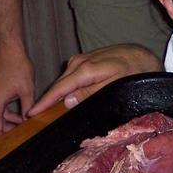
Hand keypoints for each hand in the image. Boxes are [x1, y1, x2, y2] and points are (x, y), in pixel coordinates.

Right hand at [0, 50, 34, 139]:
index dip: (5, 138)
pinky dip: (5, 116)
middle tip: (19, 134)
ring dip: (5, 125)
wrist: (8, 50)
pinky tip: (20, 114)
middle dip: (3, 134)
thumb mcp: (27, 90)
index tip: (18, 138)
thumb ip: (28, 108)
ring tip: (23, 124)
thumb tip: (30, 121)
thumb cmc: (16, 67)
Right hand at [27, 44, 161, 115]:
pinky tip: (64, 96)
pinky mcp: (83, 60)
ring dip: (56, 93)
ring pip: (64, 80)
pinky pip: (70, 75)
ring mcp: (80, 59)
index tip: (31, 112)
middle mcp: (79, 62)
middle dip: (47, 99)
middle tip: (35, 117)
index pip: (60, 88)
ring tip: (46, 109)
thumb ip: (90, 93)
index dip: (45, 101)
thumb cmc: (132, 72)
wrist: (141, 55)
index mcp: (85, 69)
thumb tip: (68, 101)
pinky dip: (65, 86)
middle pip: (58, 85)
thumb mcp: (114, 85)